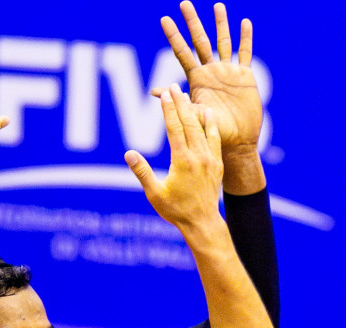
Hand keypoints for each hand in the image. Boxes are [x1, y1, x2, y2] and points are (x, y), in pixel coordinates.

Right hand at [125, 85, 223, 231]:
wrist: (202, 222)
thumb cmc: (175, 210)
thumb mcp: (155, 193)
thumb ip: (142, 172)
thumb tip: (129, 153)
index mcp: (182, 161)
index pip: (174, 128)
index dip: (168, 110)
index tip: (164, 95)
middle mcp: (198, 155)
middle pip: (188, 122)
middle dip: (180, 103)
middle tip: (174, 87)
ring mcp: (210, 158)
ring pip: (202, 127)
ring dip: (193, 109)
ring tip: (187, 94)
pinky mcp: (217, 163)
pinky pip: (215, 138)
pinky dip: (210, 124)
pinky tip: (207, 113)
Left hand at [160, 3, 259, 163]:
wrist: (237, 141)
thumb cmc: (213, 133)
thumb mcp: (193, 116)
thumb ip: (178, 103)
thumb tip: (157, 93)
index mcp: (197, 79)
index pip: (182, 52)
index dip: (173, 36)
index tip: (164, 19)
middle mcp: (211, 71)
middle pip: (200, 41)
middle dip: (192, 22)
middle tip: (184, 3)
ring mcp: (228, 72)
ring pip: (223, 42)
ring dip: (221, 24)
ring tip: (217, 6)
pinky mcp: (245, 76)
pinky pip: (245, 53)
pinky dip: (246, 38)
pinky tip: (245, 23)